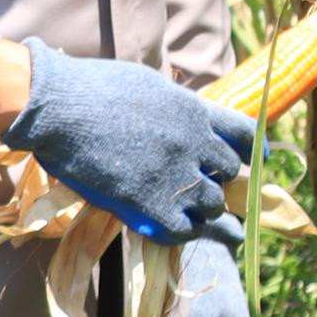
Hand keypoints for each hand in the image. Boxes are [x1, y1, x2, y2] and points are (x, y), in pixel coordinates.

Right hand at [4, 43, 254, 245]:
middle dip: (221, 181)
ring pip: (211, 203)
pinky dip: (184, 230)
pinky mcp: (148, 202)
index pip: (244, 133)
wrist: (59, 105)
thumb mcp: (150, 86)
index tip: (257, 160)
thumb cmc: (94, 88)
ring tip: (198, 215)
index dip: (252, 150)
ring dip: (205, 209)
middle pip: (229, 172)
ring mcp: (173, 173)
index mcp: (194, 110)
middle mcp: (193, 141)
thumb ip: (176, 108)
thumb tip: (188, 119)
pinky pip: (184, 228)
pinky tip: (178, 228)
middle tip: (210, 190)